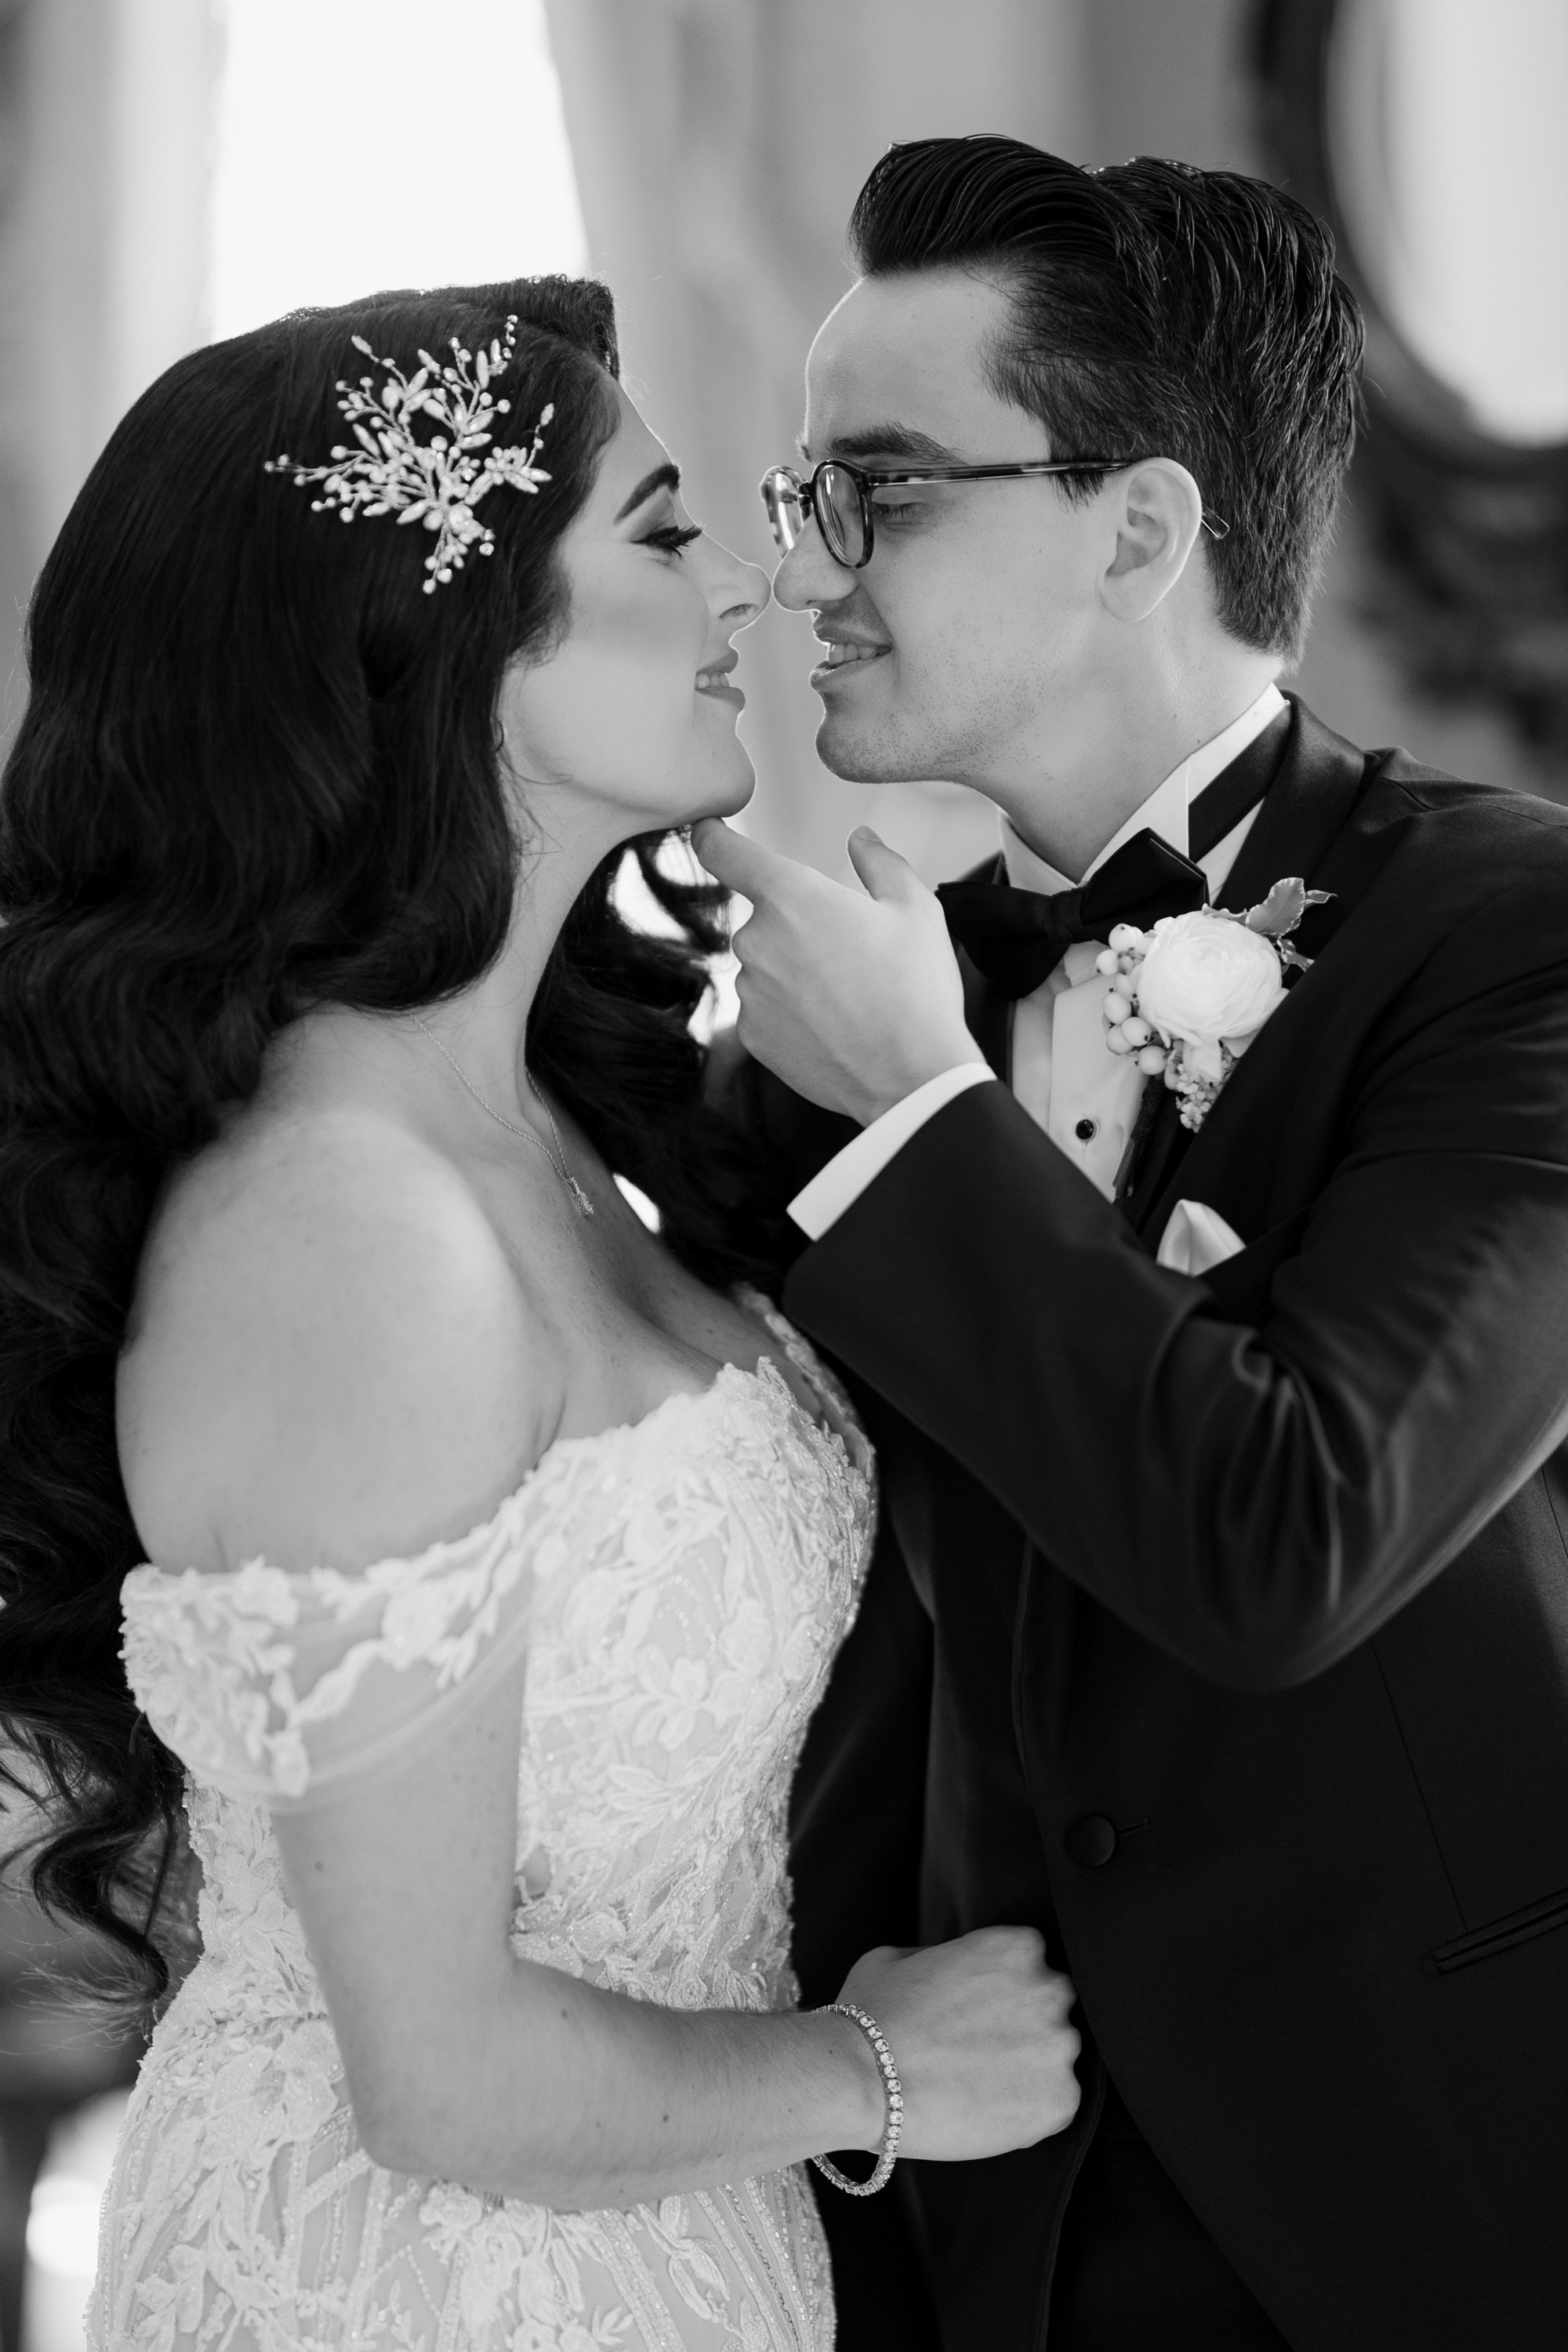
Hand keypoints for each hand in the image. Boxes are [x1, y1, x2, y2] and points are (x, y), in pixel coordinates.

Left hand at [691, 819, 985, 1124]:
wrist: (910, 1077)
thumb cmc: (915, 989)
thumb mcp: (915, 908)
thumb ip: (881, 863)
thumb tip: (862, 840)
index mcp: (790, 896)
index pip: (723, 852)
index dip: (710, 837)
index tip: (707, 832)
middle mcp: (756, 940)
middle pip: (765, 918)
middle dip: (799, 927)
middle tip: (851, 953)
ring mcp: (749, 991)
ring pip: (766, 966)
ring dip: (796, 971)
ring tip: (849, 996)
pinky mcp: (751, 1035)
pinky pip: (766, 1009)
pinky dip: (792, 1012)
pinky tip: (833, 1025)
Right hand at [836, 1927, 1081, 2159]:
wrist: (861, 2081)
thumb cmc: (870, 2015)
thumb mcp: (900, 1957)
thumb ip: (947, 1956)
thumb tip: (957, 1970)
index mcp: (1016, 1946)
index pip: (1031, 1961)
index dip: (1004, 1988)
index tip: (981, 2010)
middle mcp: (1049, 1988)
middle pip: (1052, 2005)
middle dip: (1025, 2024)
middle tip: (982, 2050)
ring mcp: (1059, 2047)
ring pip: (1057, 2056)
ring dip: (1030, 2068)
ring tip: (981, 2086)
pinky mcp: (1060, 2101)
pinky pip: (1058, 2104)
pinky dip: (1031, 2112)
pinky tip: (988, 2111)